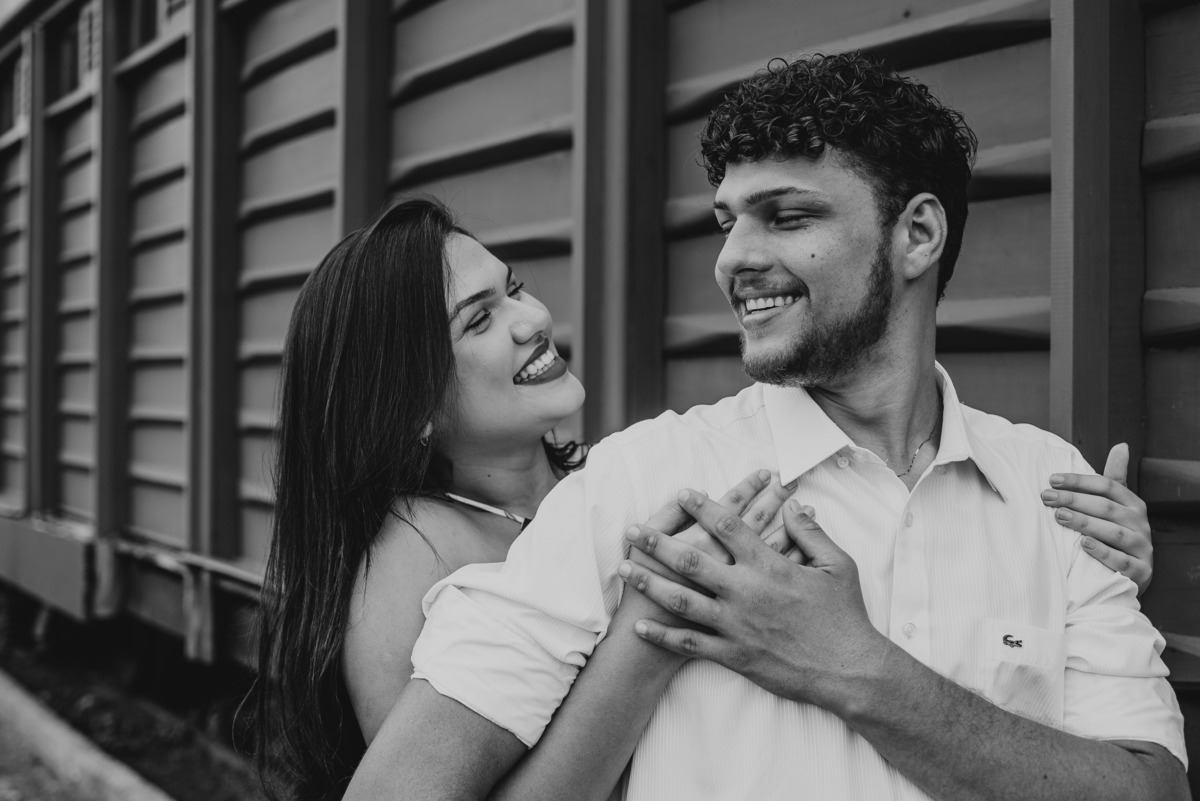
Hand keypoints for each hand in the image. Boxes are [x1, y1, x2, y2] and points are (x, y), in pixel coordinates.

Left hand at [617, 491, 888, 709]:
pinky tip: (639, 627)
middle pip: (692, 561)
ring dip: (650, 584)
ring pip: (683, 600)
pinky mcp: (735, 655)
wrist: (850, 670)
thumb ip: (811, 533)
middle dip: (658, 544)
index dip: (703, 507)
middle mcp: (746, 592)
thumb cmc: (845, 615)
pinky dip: (662, 635)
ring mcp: (737, 625)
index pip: (729, 527)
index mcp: (770, 566)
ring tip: (625, 570)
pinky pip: (690, 644)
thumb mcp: (838, 565)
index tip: (682, 492)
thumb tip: (794, 506)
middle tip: (632, 531)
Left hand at [1040, 443, 1152, 593]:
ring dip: (1085, 523)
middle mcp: (1141, 524)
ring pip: (1114, 532)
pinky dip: (1102, 552)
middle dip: (1074, 500)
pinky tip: (1083, 544)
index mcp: (1133, 504)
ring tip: (1059, 516)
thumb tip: (1121, 445)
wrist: (1130, 575)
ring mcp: (1143, 548)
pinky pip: (1122, 561)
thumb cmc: (1116, 533)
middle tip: (1046, 497)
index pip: (1108, 485)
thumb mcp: (1116, 506)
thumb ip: (1114, 479)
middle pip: (1106, 507)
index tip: (1051, 479)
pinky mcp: (1141, 571)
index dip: (1079, 481)